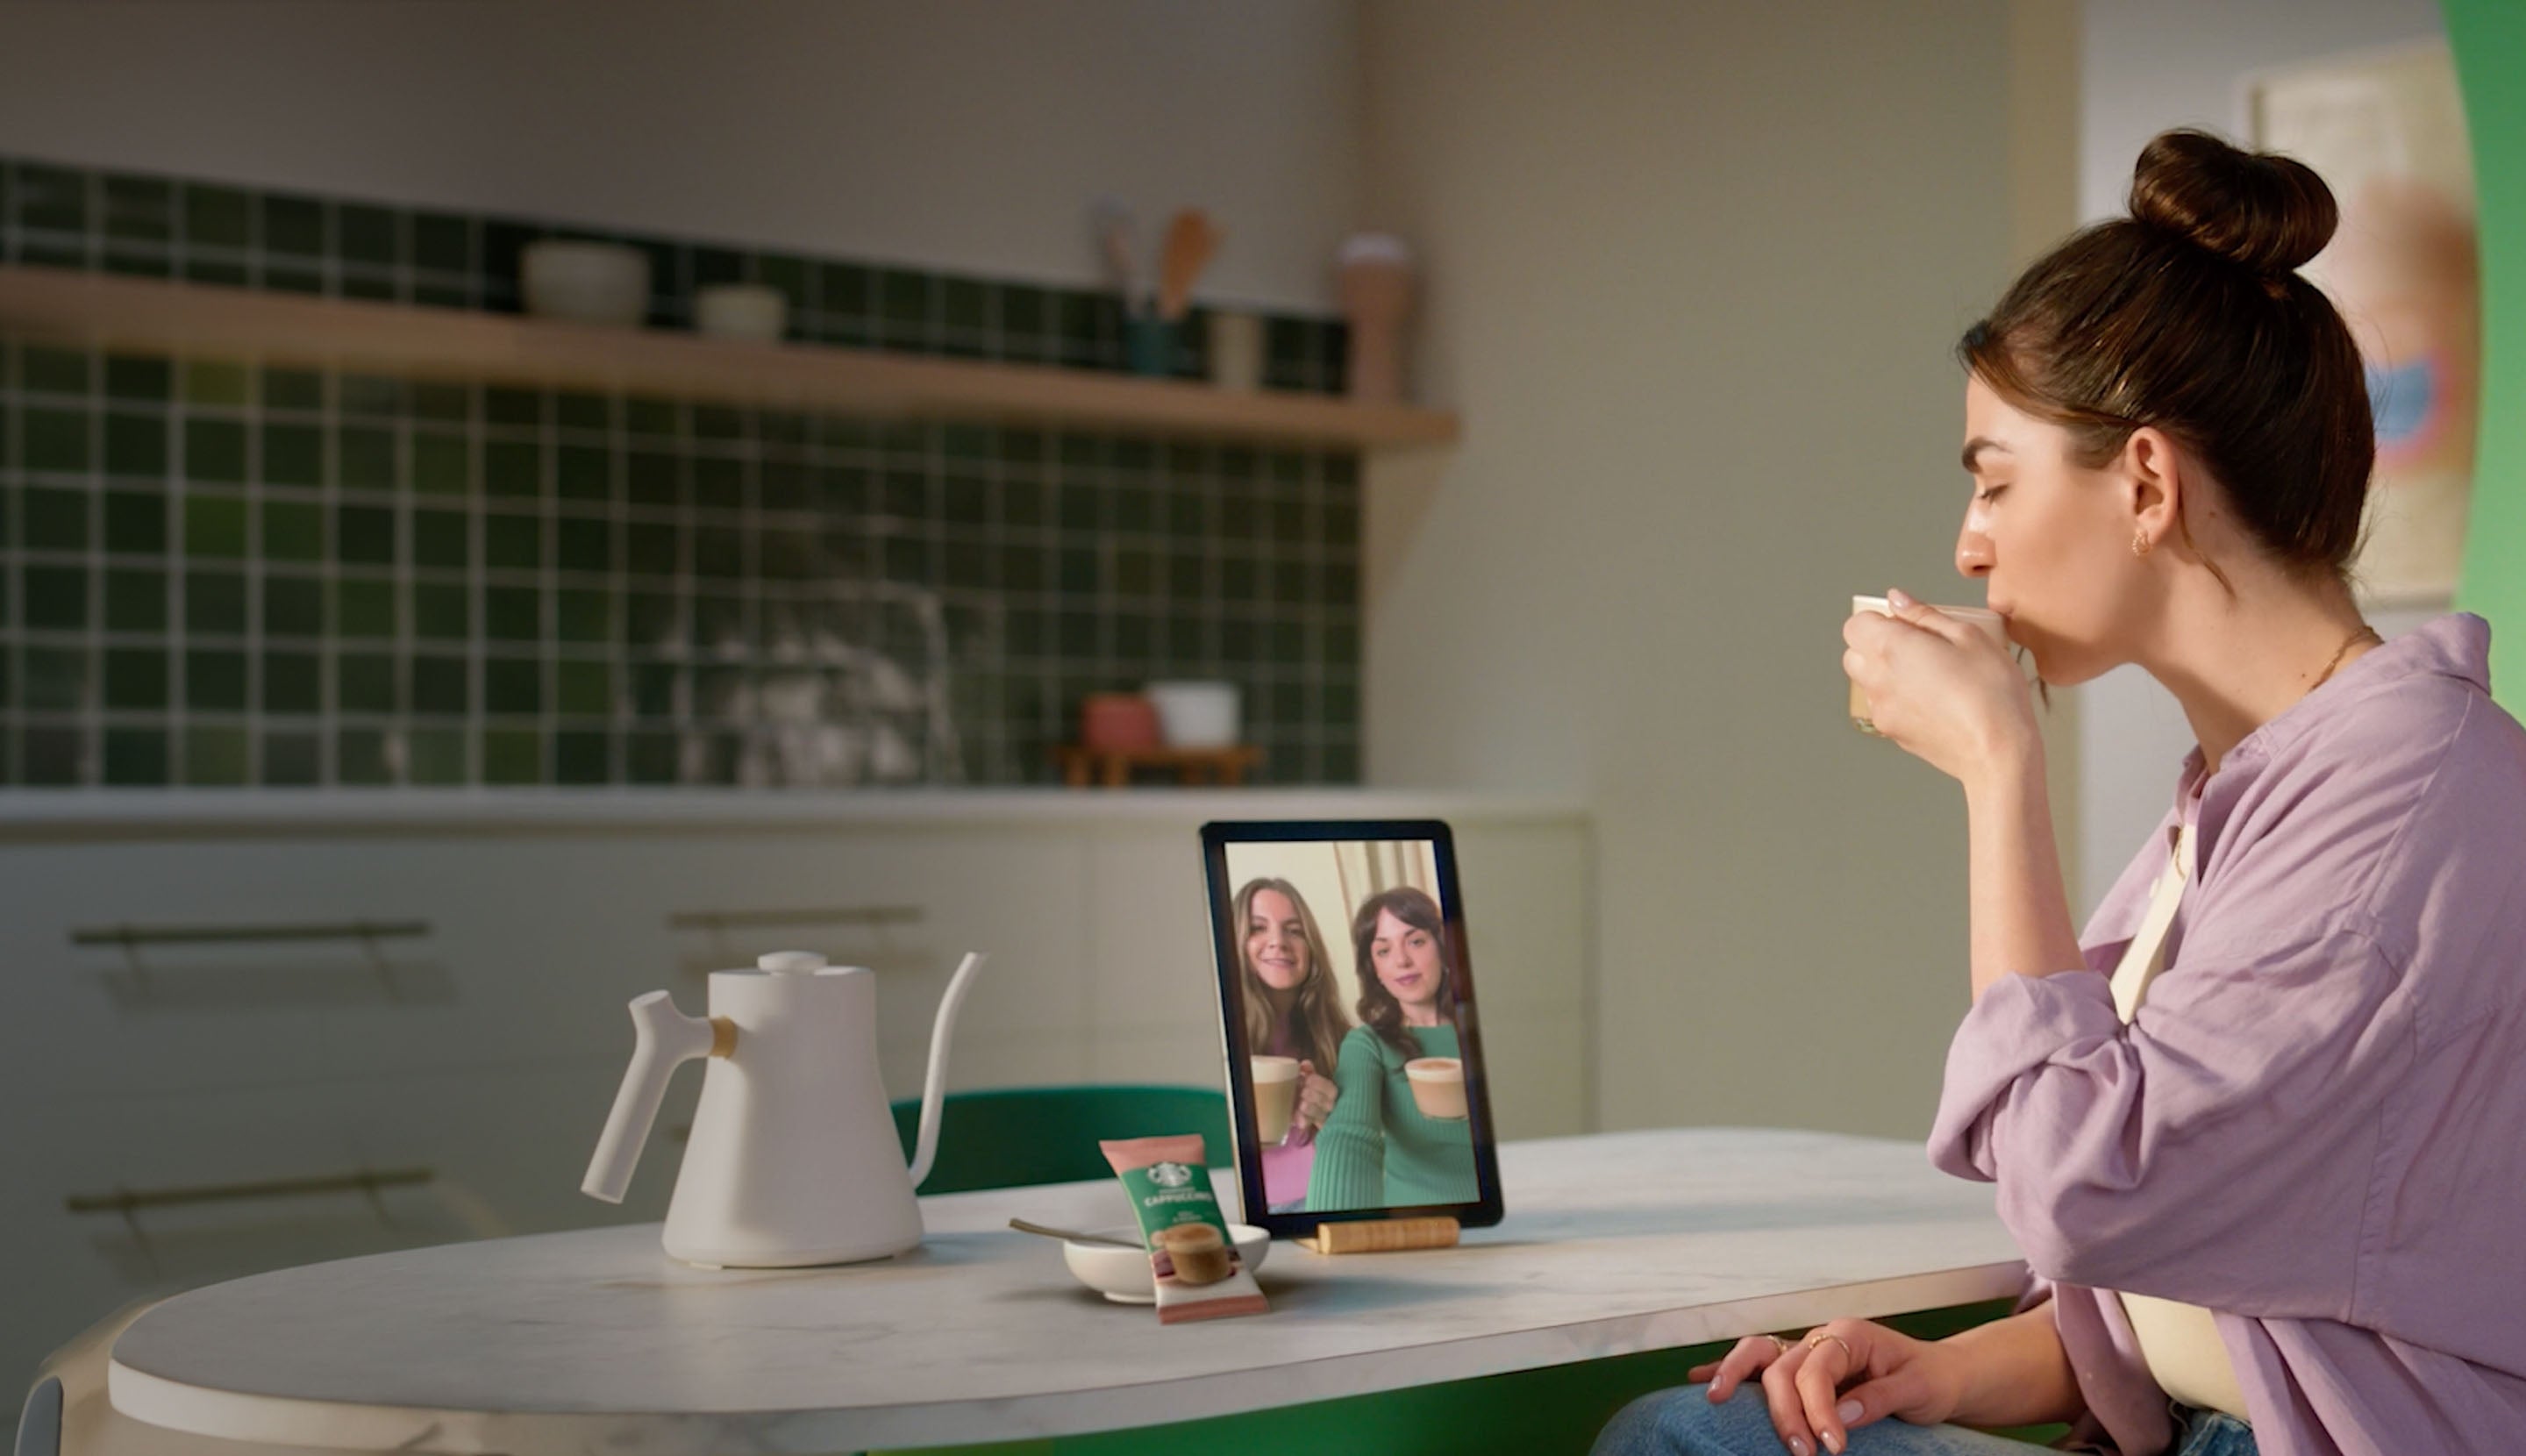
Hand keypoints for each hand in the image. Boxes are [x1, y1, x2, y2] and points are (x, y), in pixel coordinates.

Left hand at [1292, 1061, 1336, 1132]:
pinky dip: (1304, 1122)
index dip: (1320, 1084)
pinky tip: (1296, 1119)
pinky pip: (1311, 1126)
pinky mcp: (1315, 1128)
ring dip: (1311, 1109)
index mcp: (1331, 1093)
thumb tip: (1305, 1063)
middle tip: (1303, 1092)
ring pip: (1321, 1116)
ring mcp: (1323, 1119)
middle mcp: (1330, 1107)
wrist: (1308, 1112)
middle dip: (1314, 1096)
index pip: (1330, 1089)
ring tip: (1302, 1105)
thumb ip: (1309, 1072)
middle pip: (1327, 1103)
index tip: (1308, 1079)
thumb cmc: (1312, 1093)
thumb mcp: (1312, 1081)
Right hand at [1687, 1319, 1965, 1455]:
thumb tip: (1842, 1414)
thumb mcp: (1918, 1388)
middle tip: (1801, 1452)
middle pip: (1782, 1367)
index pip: (1818, 1369)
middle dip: (1784, 1411)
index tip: (1831, 1447)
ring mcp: (1806, 1351)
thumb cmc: (1930, 1378)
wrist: (1941, 1375)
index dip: (1819, 1409)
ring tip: (1717, 1399)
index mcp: (1850, 1334)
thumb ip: (1879, 1397)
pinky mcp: (1800, 1370)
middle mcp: (1821, 1338)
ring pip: (1759, 1354)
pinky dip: (1730, 1371)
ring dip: (1737, 1376)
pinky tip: (1702, 1381)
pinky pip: (1758, 1365)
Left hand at [1843, 588, 2036, 786]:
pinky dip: (1898, 698)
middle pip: (1854, 654)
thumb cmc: (1991, 692)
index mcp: (1891, 648)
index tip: (1907, 624)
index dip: (1878, 620)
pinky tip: (1936, 701)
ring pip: (1867, 682)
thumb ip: (1925, 615)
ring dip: (1887, 673)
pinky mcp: (1892, 733)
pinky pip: (1884, 707)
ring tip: (1932, 676)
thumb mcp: (1969, 637)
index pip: (1855, 625)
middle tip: (1919, 647)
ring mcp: (1881, 710)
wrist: (1997, 752)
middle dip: (1876, 645)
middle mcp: (1877, 680)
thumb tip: (1897, 600)